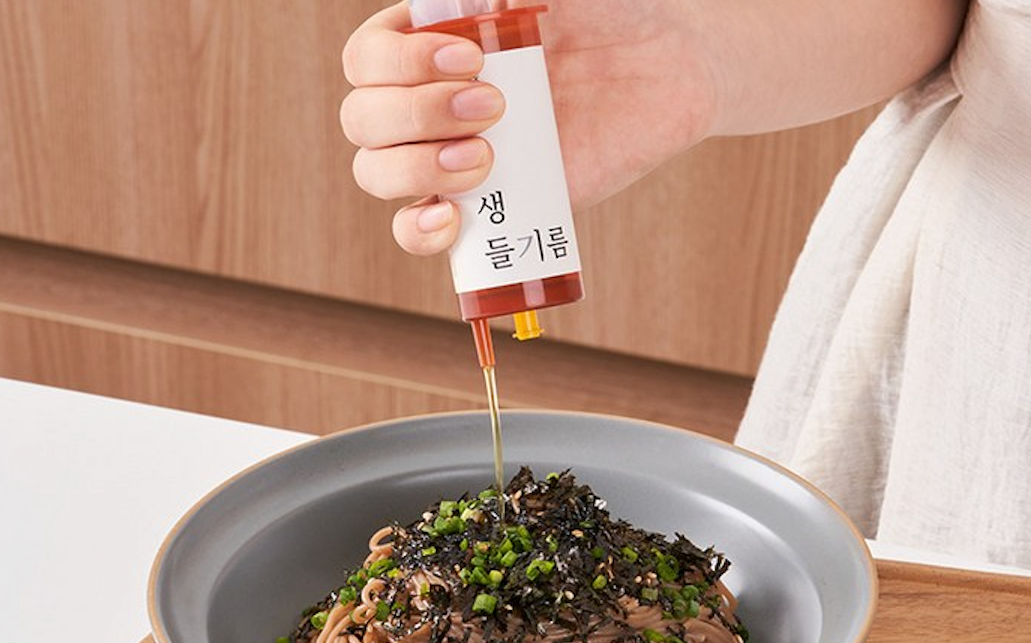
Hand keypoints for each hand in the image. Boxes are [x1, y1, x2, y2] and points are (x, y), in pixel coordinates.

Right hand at [340, 1, 715, 255]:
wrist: (668, 66)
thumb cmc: (610, 10)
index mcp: (427, 41)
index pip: (365, 59)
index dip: (399, 64)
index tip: (470, 58)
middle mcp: (427, 98)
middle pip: (362, 120)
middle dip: (416, 116)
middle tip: (495, 107)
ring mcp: (447, 155)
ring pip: (376, 173)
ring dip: (415, 170)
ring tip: (486, 158)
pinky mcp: (481, 204)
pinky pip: (414, 230)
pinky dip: (418, 232)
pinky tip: (452, 218)